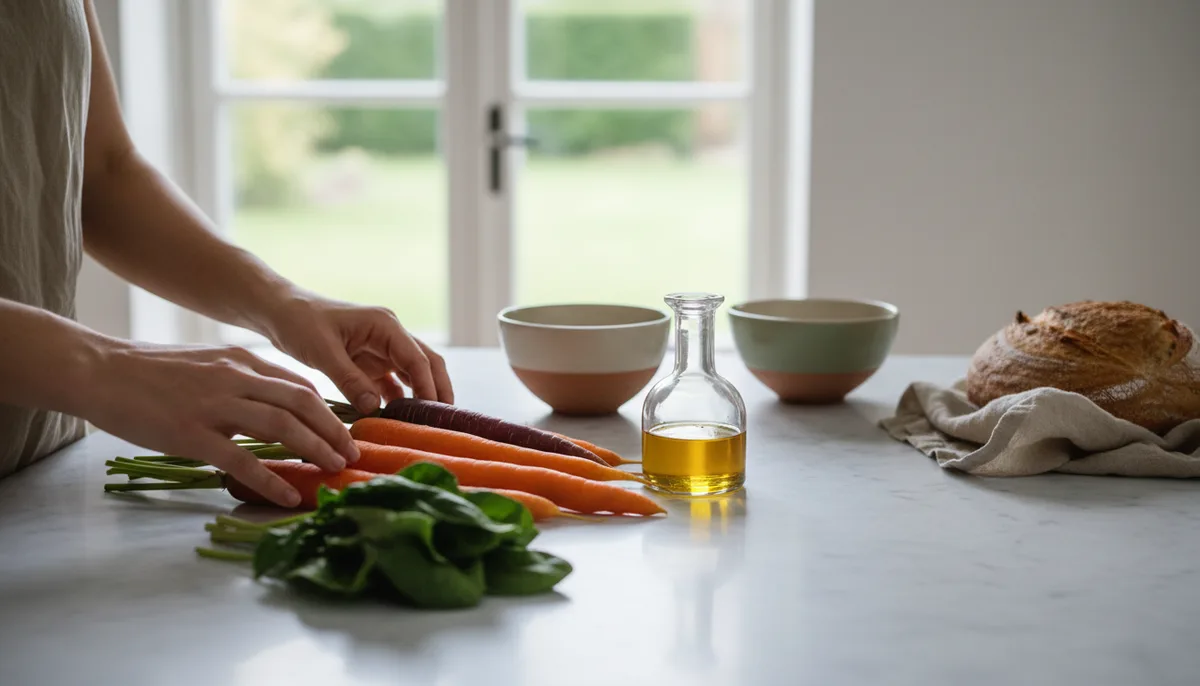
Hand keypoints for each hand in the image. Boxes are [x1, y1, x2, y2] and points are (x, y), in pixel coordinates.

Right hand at [83, 341, 359, 506]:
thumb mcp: (208, 364)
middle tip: (353, 453)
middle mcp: (235, 378)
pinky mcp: (191, 434)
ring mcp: (214, 406)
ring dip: (315, 449)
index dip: (328, 410)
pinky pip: (242, 461)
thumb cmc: (152, 372)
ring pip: (281, 426)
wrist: (100, 370)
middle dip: (334, 430)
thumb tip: (275, 405)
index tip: (346, 431)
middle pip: (302, 402)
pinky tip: (288, 496)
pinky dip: (271, 480)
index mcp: (241, 361)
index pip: (299, 384)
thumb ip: (242, 381)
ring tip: (335, 469)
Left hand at [260, 291, 453, 414]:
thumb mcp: (323, 351)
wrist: (281, 312)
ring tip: (427, 426)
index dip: (429, 387)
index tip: (434, 413)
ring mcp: (382, 350)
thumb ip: (350, 380)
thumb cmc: (300, 322)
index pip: (417, 359)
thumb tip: (374, 409)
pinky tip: (399, 422)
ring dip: (421, 398)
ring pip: (413, 375)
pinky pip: (392, 384)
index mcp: (386, 325)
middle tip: (445, 422)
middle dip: (438, 391)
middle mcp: (391, 336)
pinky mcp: (370, 363)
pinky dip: (398, 402)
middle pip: (426, 365)